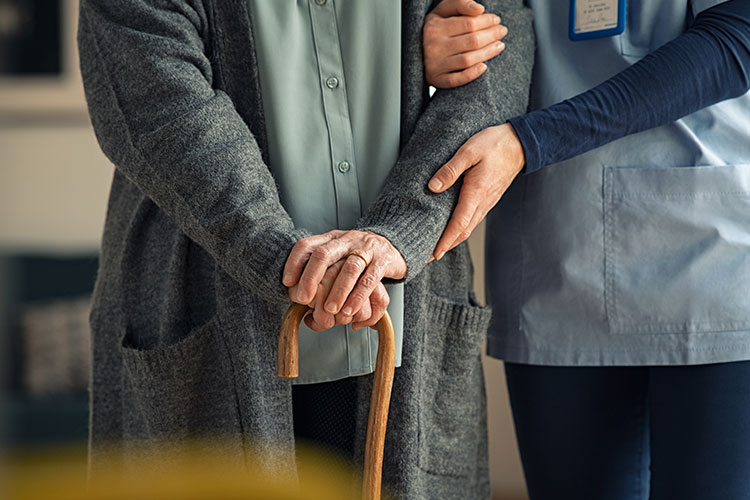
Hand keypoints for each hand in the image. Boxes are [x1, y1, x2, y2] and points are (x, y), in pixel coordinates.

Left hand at [283, 230, 405, 322]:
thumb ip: (320, 271)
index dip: (294, 262)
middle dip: (311, 278)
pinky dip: (358, 296)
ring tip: (330, 310)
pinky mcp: (384, 260)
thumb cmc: (359, 257)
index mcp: (331, 238)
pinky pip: (370, 279)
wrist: (394, 246)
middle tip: (303, 299)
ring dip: (337, 291)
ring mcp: (366, 249)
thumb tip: (297, 297)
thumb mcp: (338, 256)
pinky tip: (350, 310)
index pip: (307, 245)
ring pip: (349, 268)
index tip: (287, 282)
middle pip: (324, 254)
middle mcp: (347, 240)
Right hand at [424, 0, 507, 88]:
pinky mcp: (436, 79)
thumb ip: (460, 3)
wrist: (415, 51)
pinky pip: (456, 80)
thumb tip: (480, 10)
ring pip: (467, 59)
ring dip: (488, 53)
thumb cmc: (434, 29)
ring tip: (499, 45)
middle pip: (471, 41)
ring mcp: (435, 64)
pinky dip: (472, 74)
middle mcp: (433, 46)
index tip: (497, 20)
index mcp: (434, 26)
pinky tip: (484, 67)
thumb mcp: (442, 10)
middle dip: (491, 35)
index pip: (468, 23)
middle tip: (502, 31)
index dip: (487, 21)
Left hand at [428, 123, 524, 258]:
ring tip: (437, 247)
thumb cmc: (495, 145)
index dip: (445, 241)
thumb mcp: (469, 151)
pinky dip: (461, 229)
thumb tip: (433, 187)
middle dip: (445, 246)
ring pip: (468, 228)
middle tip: (428, 256)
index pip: (458, 225)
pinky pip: (472, 220)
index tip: (434, 254)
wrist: (520, 144)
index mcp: (476, 193)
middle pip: (462, 232)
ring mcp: (487, 203)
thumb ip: (450, 170)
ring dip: (453, 240)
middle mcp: (482, 203)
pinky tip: (452, 229)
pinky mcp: (487, 199)